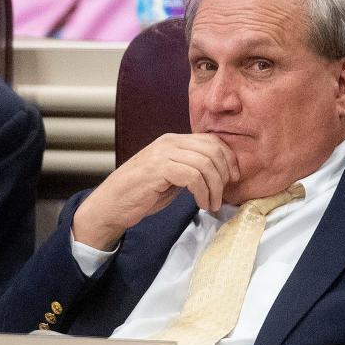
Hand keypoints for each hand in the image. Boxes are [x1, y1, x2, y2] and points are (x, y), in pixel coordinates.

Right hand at [72, 132, 238, 249]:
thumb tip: (219, 171)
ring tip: (212, 204)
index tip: (232, 179)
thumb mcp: (172, 176)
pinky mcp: (158, 169)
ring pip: (205, 164)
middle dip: (223, 175)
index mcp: (174, 140)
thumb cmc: (142, 193)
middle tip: (221, 195)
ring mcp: (163, 154)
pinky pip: (193, 176)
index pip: (212, 141)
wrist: (112, 204)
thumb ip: (191, 168)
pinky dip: (203, 192)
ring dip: (214, 188)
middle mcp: (169, 142)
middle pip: (212, 150)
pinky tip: (201, 204)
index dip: (228, 159)